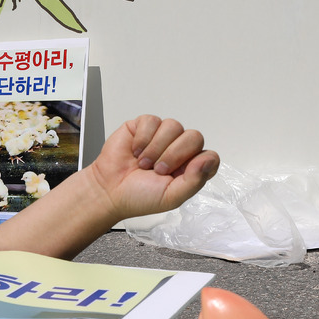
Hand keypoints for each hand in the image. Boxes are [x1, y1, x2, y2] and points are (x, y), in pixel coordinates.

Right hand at [89, 115, 219, 221]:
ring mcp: (163, 137)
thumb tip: (208, 160)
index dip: (196, 163)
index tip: (178, 174)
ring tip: (143, 163)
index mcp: (190, 169)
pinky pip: (153, 121)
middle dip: (173, 155)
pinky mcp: (145, 126)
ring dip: (156, 148)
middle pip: (194, 137)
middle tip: (157, 170)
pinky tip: (135, 151)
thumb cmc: (138, 197)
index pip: (210, 157)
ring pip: (174, 126)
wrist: (109, 190)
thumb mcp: (171, 197)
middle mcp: (180, 150)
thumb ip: (194, 181)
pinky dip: (143, 138)